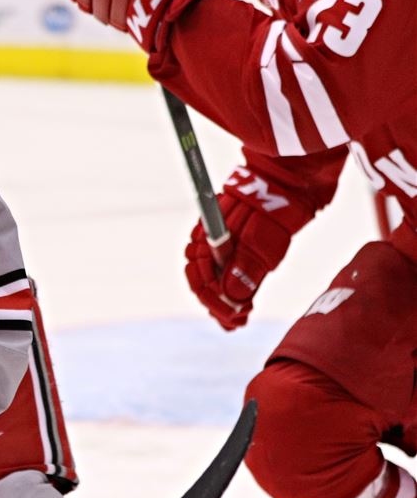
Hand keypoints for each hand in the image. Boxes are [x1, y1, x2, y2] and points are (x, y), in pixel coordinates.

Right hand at [184, 168, 314, 329]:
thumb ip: (247, 266)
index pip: (200, 274)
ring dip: (223, 299)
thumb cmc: (278, 201)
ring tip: (237, 320)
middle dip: (215, 303)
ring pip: (215, 274)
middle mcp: (213, 238)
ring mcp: (228, 238)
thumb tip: (231, 297)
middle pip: (203, 276)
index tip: (233, 318)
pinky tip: (243, 303)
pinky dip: (234, 289)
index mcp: (210, 236)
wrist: (297, 174)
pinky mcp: (246, 240)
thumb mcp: (264, 236)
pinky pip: (231, 269)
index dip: (213, 299)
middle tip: (234, 323)